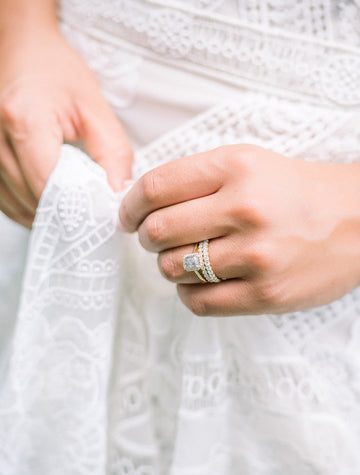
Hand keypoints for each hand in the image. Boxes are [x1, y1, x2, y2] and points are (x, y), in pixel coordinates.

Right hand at [0, 28, 131, 227]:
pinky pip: (3, 198)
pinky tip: (48, 207)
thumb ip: (113, 154)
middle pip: (30, 197)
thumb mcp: (95, 108)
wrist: (23, 47)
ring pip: (14, 204)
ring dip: (45, 216)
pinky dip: (27, 208)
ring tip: (71, 214)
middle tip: (88, 220)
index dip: (74, 208)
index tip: (97, 219)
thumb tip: (116, 196)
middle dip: (63, 215)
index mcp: (24, 119)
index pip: (48, 183)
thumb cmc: (57, 71)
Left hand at [119, 145, 359, 315]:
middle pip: (158, 231)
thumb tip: (143, 204)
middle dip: (145, 237)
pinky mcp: (265, 294)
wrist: (358, 220)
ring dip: (168, 264)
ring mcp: (256, 256)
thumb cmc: (297, 191)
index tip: (126, 216)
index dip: (129, 205)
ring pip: (172, 268)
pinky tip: (200, 281)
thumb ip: (197, 178)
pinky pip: (197, 301)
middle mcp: (244, 209)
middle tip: (153, 237)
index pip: (156, 187)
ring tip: (186, 258)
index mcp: (236, 168)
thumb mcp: (249, 163)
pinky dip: (187, 292)